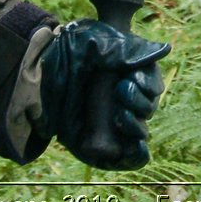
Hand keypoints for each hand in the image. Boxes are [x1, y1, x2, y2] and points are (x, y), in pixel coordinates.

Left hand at [36, 20, 169, 170]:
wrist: (36, 73)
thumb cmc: (68, 52)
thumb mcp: (102, 43)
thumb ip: (134, 49)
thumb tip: (164, 50)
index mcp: (127, 74)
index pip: (152, 85)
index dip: (148, 84)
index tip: (130, 75)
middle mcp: (122, 100)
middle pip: (148, 108)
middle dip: (140, 101)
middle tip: (119, 90)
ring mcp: (112, 124)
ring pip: (142, 132)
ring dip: (136, 124)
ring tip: (118, 114)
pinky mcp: (102, 146)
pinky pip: (130, 158)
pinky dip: (138, 153)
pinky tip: (135, 144)